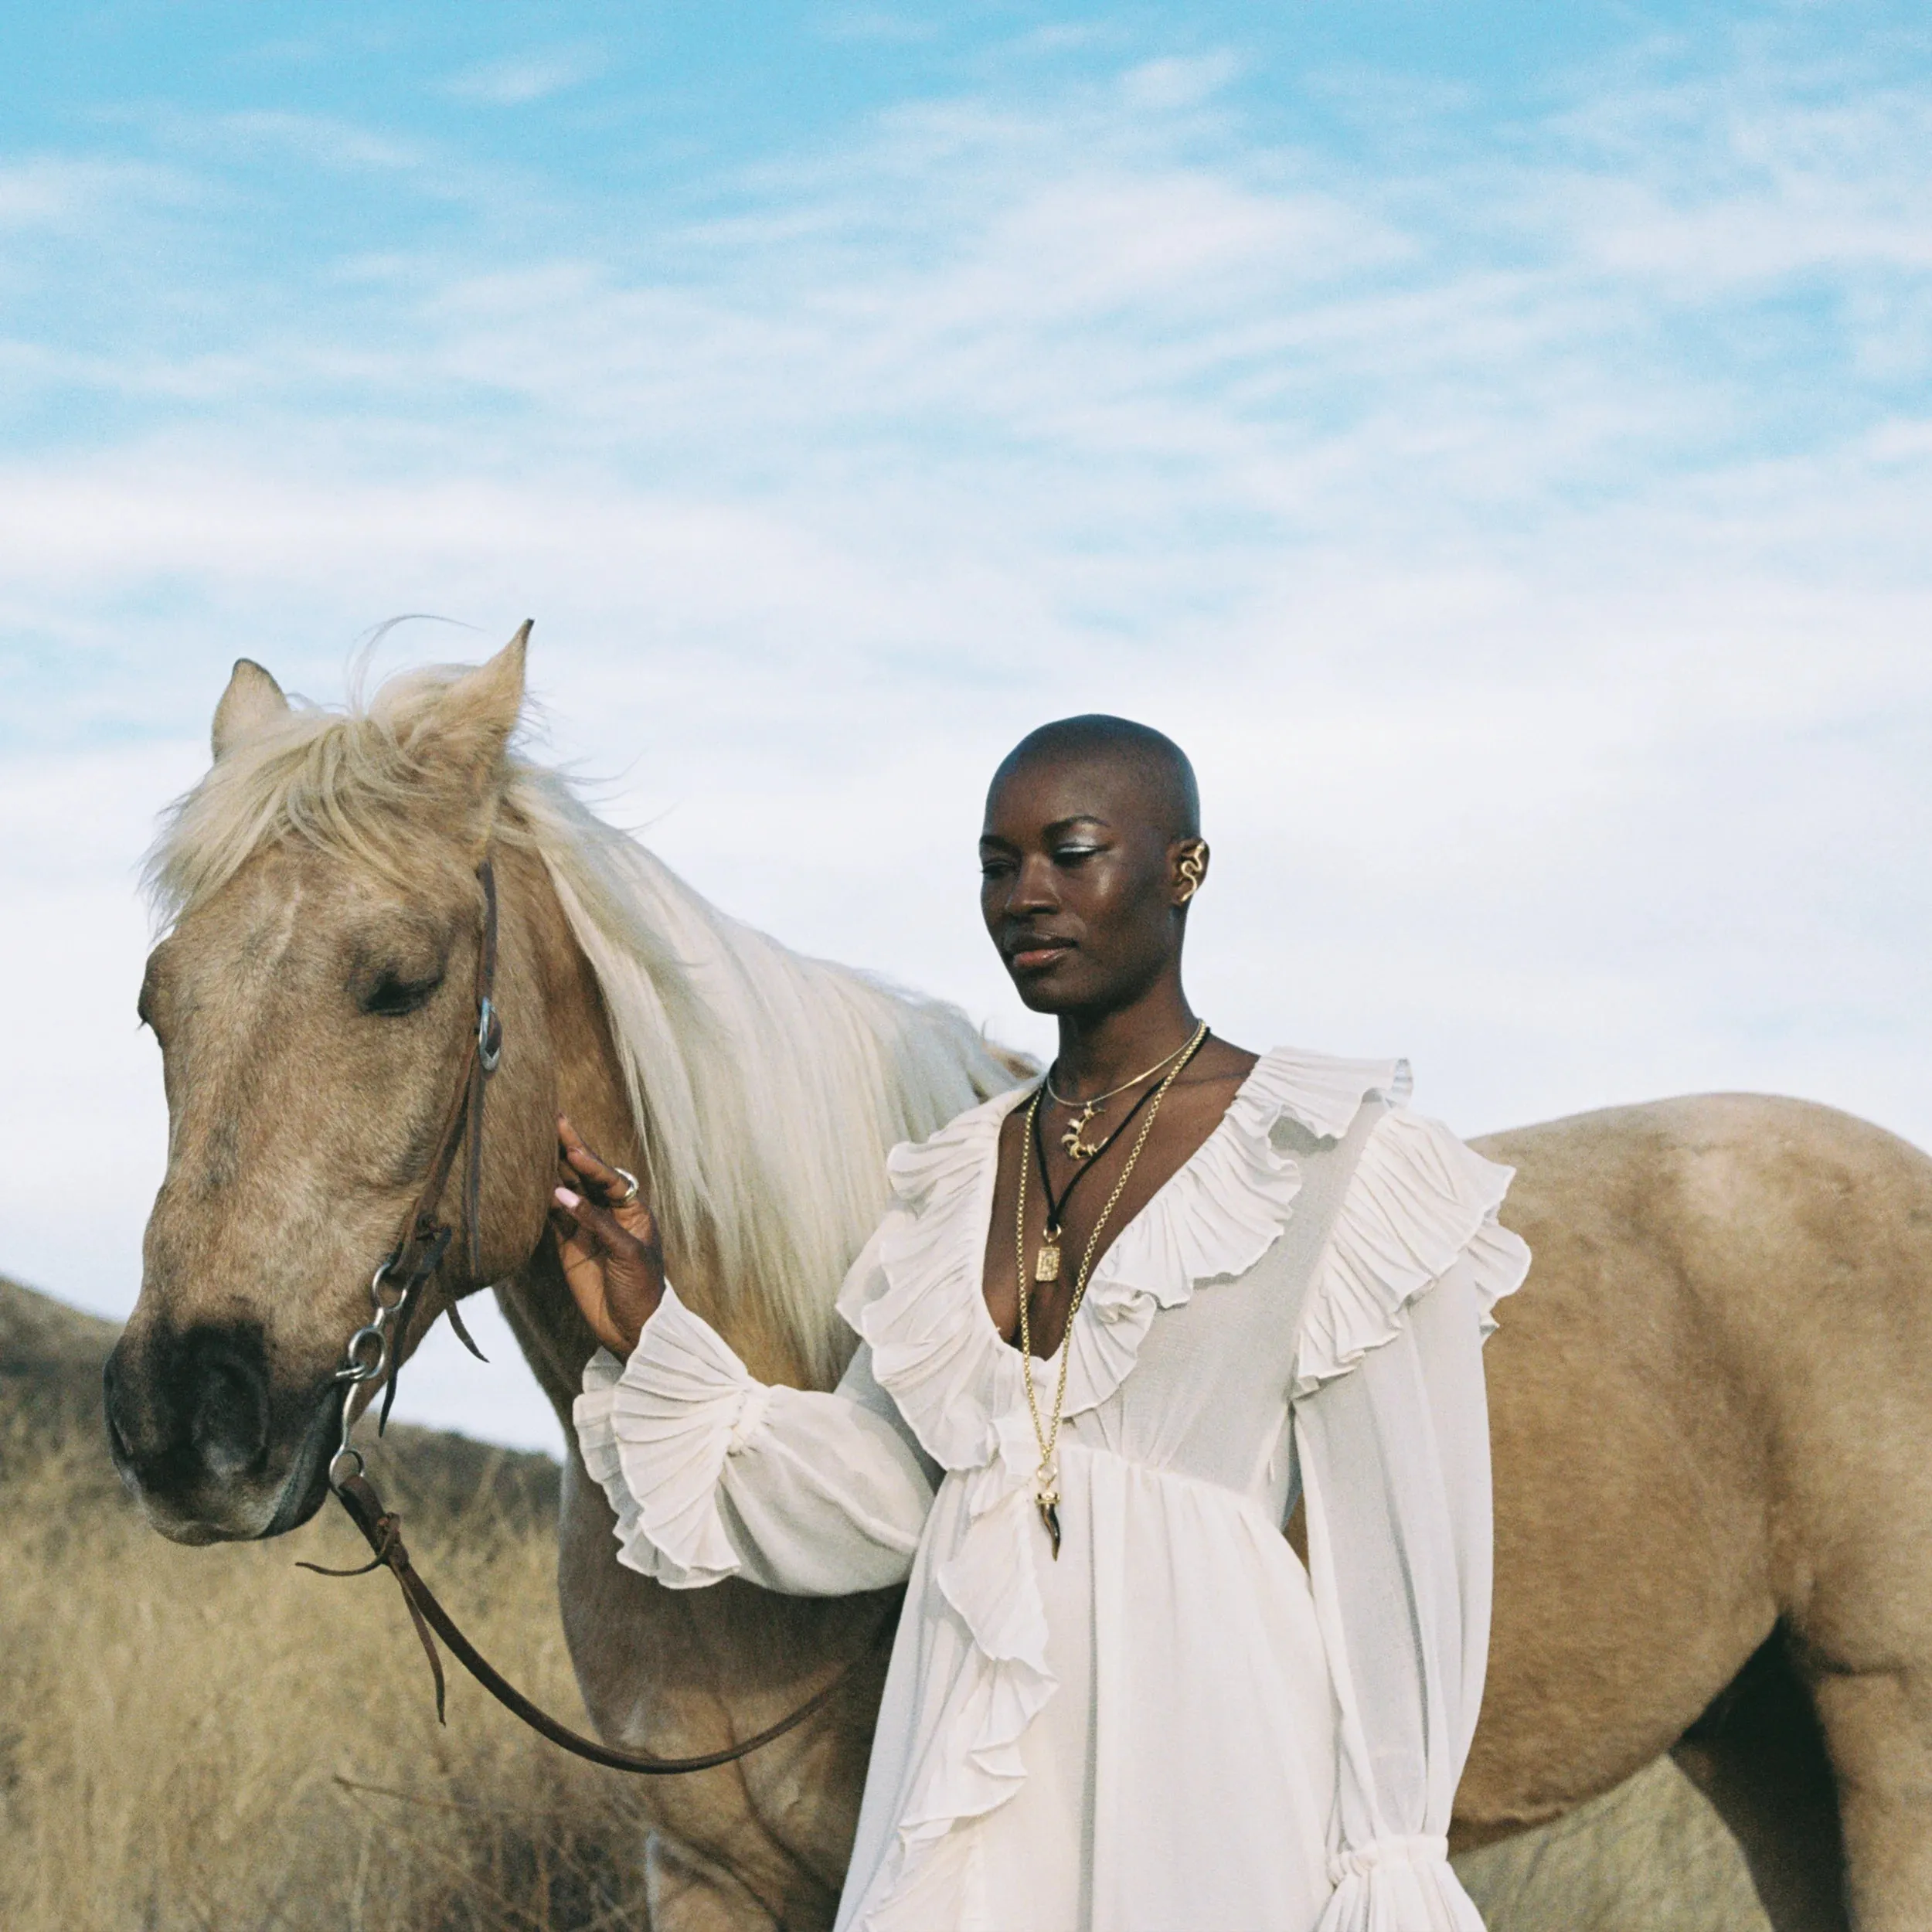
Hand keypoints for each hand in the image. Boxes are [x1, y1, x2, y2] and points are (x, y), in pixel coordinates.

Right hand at [551, 1114, 665, 1357]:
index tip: (572, 1147)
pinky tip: (528, 1180)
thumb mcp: (627, 1253)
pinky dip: (540, 1200)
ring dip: (551, 1168)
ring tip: (534, 1139)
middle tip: (552, 1119)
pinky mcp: (567, 1246)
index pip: (610, 1178)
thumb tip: (562, 1195)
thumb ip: (596, 1223)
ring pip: (565, 1192)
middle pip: (585, 1176)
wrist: (633, 1330)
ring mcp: (586, 1228)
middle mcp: (608, 1213)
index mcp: (633, 1210)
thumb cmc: (643, 1289)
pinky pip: (552, 1217)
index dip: (591, 1162)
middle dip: (569, 1149)